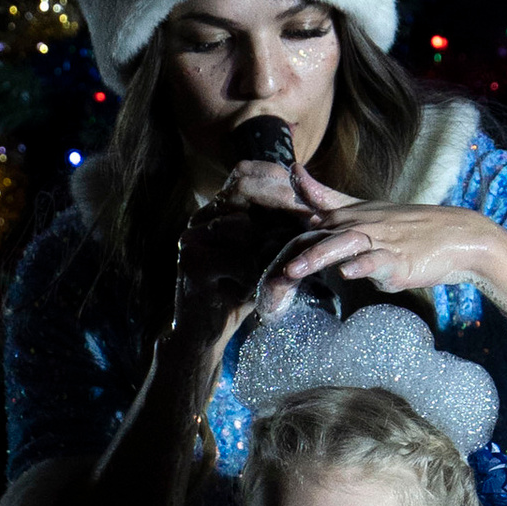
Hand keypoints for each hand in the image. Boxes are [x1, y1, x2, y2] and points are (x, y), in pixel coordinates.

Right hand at [170, 157, 341, 348]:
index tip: (309, 199)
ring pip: (243, 226)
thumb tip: (314, 202)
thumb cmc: (237, 291)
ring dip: (271, 245)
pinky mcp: (192, 263)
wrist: (203, 332)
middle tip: (313, 222)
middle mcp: (200, 217)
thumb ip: (276, 229)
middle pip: (244, 191)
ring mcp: (192, 238)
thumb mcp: (260, 255)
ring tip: (291, 261)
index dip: (277, 180)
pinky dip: (258, 272)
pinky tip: (267, 284)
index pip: (245, 173)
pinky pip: (238, 259)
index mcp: (215, 210)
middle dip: (282, 205)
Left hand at [270, 198, 497, 307]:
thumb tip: (298, 176)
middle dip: (292, 249)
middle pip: (320, 234)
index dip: (286, 211)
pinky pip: (377, 262)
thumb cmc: (408, 227)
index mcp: (350, 214)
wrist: (456, 236)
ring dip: (318, 257)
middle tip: (266, 264)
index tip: (260, 197)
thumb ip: (329, 197)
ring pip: (343, 246)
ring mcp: (379, 242)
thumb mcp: (367, 209)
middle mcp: (361, 224)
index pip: (312, 211)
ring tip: (294, 269)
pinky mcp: (398, 261)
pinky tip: (348, 272)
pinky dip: (363, 266)